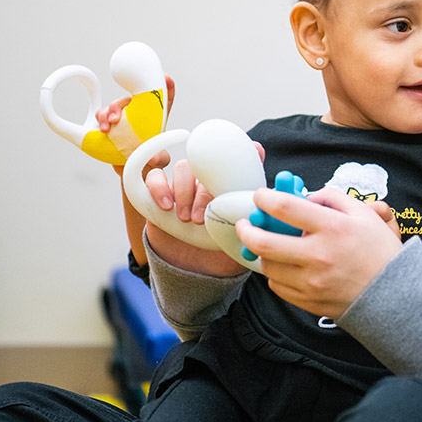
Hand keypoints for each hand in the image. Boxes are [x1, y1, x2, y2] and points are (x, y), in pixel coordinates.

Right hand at [136, 136, 265, 277]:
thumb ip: (253, 226)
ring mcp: (185, 186)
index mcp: (232, 188)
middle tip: (201, 218)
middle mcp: (210, 181)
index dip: (249, 151)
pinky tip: (166, 206)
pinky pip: (155, 176)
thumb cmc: (221, 254)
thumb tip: (266, 214)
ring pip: (183, 168)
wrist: (192, 271)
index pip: (241, 162)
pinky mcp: (160, 193)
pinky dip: (158, 186)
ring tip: (186, 219)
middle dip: (204, 192)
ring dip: (184, 191)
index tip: (256, 150)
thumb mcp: (242, 241)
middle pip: (208, 167)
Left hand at [236, 187, 403, 318]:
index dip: (265, 198)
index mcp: (333, 228)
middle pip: (264, 242)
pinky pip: (277, 286)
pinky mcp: (308, 301)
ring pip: (267, 266)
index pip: (286, 208)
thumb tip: (304, 196)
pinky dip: (276, 273)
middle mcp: (319, 256)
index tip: (261, 196)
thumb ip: (332, 197)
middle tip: (246, 224)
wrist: (394, 295)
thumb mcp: (363, 214)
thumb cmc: (378, 251)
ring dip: (262, 252)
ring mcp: (311, 282)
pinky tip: (285, 265)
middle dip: (247, 229)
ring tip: (268, 244)